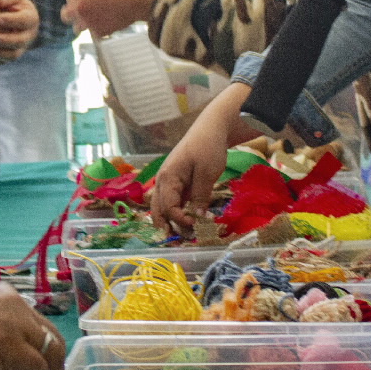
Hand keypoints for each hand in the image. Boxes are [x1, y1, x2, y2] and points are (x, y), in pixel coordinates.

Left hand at [0, 0, 37, 63]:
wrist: (8, 15)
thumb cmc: (9, 2)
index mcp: (31, 18)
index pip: (24, 20)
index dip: (11, 21)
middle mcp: (29, 34)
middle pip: (20, 41)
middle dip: (5, 41)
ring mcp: (21, 47)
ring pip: (13, 54)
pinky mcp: (10, 55)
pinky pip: (4, 61)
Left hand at [60, 0, 157, 36]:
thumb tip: (87, 2)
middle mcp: (79, 8)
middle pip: (65, 15)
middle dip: (70, 15)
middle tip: (77, 16)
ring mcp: (87, 21)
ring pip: (77, 29)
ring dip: (85, 25)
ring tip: (99, 20)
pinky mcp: (98, 32)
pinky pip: (95, 33)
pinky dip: (102, 30)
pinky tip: (113, 22)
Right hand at [150, 82, 253, 232]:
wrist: (212, 128)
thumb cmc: (208, 147)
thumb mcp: (206, 172)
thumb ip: (200, 195)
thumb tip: (199, 217)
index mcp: (167, 177)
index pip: (168, 206)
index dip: (180, 219)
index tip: (196, 225)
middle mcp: (164, 181)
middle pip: (158, 209)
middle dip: (166, 226)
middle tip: (178, 241)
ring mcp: (170, 182)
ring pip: (164, 207)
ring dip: (172, 221)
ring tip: (185, 235)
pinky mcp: (179, 182)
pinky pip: (174, 201)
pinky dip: (179, 212)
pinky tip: (188, 221)